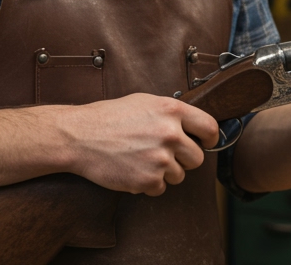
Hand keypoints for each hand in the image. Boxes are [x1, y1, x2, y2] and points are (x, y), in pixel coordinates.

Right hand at [55, 93, 218, 195]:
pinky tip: (132, 169)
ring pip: (179, 175)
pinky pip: (160, 188)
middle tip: (163, 154)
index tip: (204, 143)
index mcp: (172, 111)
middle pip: (197, 158)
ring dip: (164, 172)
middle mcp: (170, 134)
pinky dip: (148, 184)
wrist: (80, 136)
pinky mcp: (148, 180)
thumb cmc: (110, 117)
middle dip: (183, 159)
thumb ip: (171, 113)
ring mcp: (160, 159)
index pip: (210, 128)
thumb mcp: (145, 102)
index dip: (210, 139)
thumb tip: (193, 125)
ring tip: (141, 159)